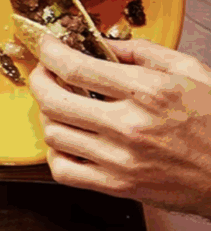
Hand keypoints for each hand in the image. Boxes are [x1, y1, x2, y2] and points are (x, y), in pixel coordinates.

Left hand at [30, 34, 210, 216]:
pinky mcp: (118, 187)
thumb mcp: (192, 72)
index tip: (44, 45)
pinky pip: (63, 170)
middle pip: (53, 100)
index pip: (76, 67)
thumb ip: (145, 52)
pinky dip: (55, 153)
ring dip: (49, 115)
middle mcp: (130, 125)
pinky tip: (68, 141)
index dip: (49, 52)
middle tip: (44, 74)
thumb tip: (105, 43)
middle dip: (38, 80)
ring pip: (53, 133)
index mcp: (149, 91)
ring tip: (61, 106)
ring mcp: (121, 159)